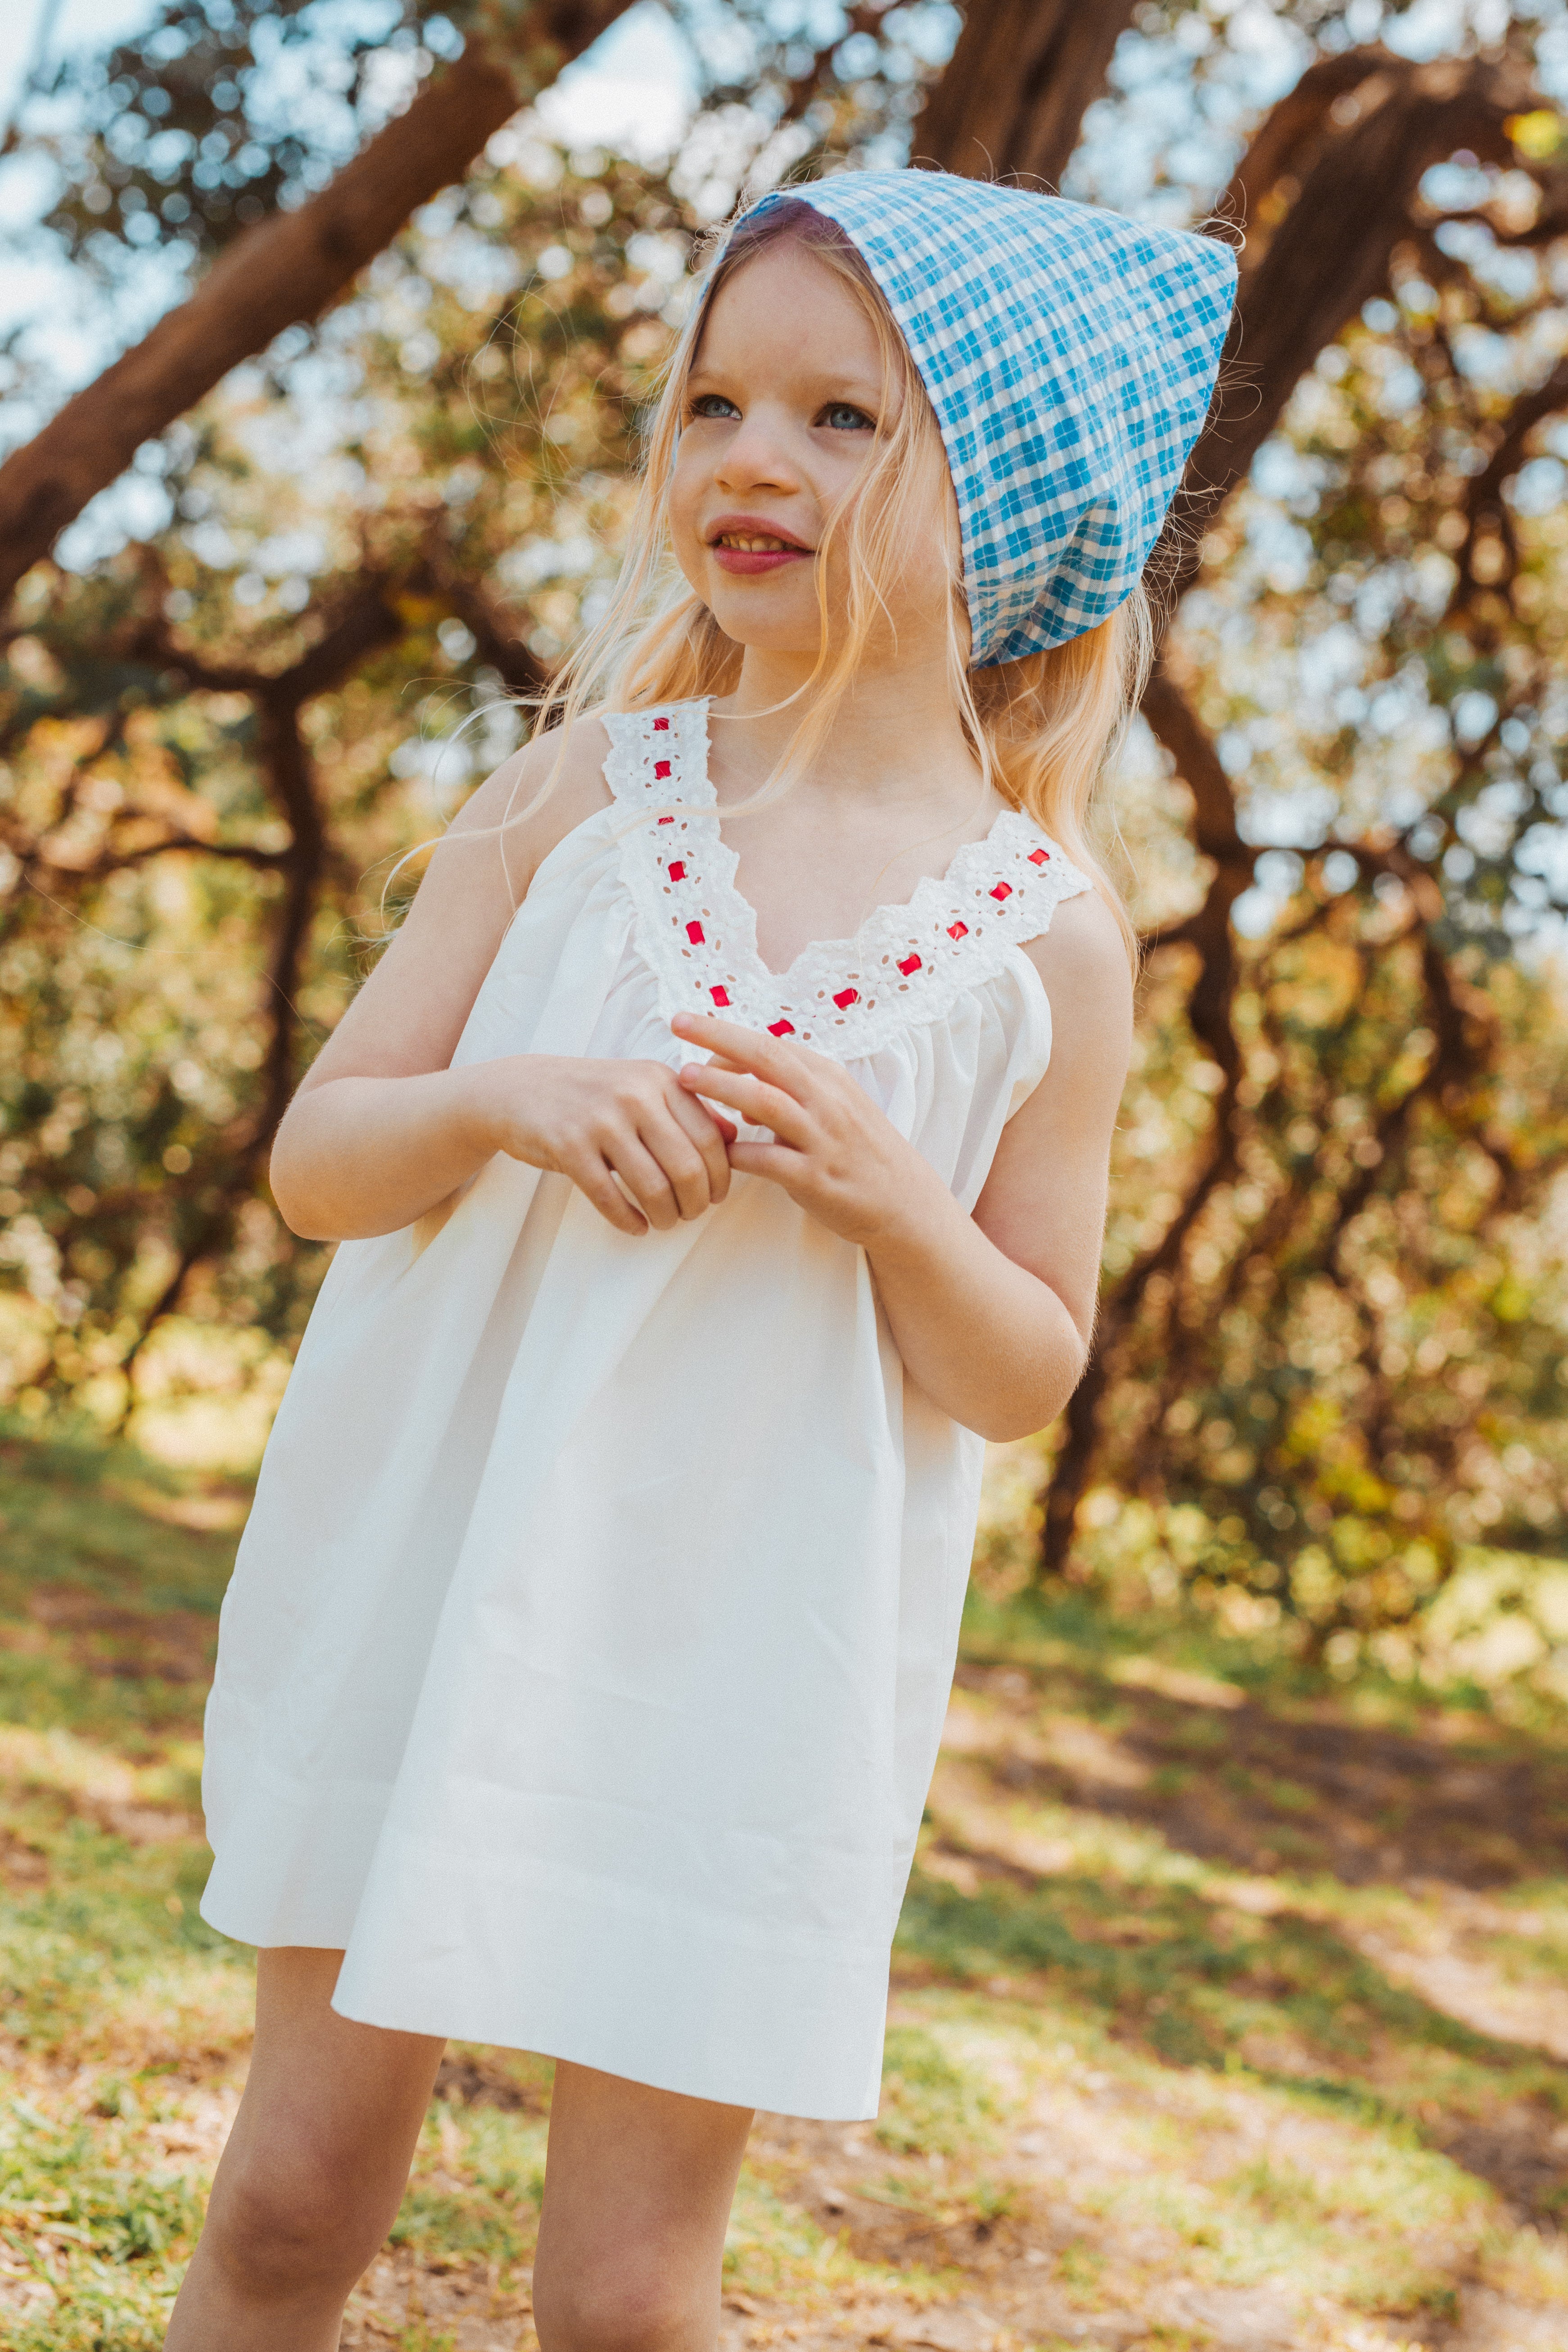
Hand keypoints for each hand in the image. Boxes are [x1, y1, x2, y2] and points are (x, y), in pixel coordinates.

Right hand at [479, 1054, 735, 1236]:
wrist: (519, 1090)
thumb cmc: (591, 1095)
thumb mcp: (642, 1086)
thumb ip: (688, 1109)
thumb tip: (734, 1139)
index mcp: (660, 1079)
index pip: (710, 1138)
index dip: (720, 1177)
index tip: (715, 1196)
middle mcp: (634, 1095)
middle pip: (687, 1167)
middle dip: (696, 1202)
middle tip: (690, 1215)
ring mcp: (600, 1119)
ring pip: (652, 1187)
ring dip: (665, 1216)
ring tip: (663, 1222)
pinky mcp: (569, 1144)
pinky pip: (610, 1197)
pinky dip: (629, 1221)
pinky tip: (635, 1227)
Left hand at [672, 1013, 942, 1248]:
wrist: (905, 1203)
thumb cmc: (860, 1153)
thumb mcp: (834, 1109)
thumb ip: (790, 1095)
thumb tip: (741, 1095)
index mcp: (828, 1078)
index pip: (771, 1044)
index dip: (727, 1034)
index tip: (690, 1026)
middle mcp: (826, 1100)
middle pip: (767, 1057)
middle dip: (719, 1037)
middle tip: (678, 1023)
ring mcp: (822, 1138)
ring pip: (766, 1102)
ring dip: (723, 1087)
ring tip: (686, 1077)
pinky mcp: (816, 1178)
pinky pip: (770, 1161)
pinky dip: (739, 1153)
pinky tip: (715, 1151)